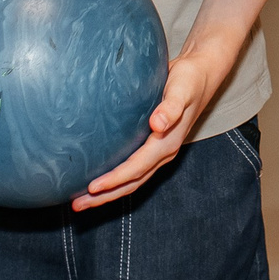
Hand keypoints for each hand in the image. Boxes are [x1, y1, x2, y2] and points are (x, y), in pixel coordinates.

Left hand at [71, 47, 226, 209]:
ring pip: (131, 180)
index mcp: (167, 144)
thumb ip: (171, 107)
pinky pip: (132, 169)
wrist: (200, 75)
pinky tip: (98, 177)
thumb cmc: (189, 80)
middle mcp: (162, 153)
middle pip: (131, 183)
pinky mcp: (152, 146)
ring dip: (107, 192)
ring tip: (81, 200)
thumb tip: (157, 124)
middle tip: (77, 205)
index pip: (136, 169)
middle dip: (105, 196)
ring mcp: (158, 153)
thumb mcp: (182, 90)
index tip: (92, 187)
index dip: (114, 180)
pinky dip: (114, 179)